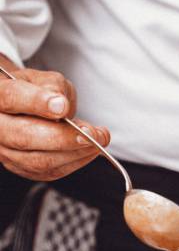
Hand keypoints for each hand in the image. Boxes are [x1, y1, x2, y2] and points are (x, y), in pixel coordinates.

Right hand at [0, 58, 109, 180]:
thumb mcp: (43, 79)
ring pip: (38, 160)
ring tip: (99, 140)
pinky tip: (90, 150)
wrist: (23, 109)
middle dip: (63, 137)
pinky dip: (75, 162)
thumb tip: (60, 104)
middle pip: (24, 137)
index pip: (12, 98)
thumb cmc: (34, 91)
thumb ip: (52, 86)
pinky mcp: (22, 168)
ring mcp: (6, 151)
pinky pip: (49, 172)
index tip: (62, 106)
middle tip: (91, 133)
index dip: (37, 102)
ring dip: (74, 153)